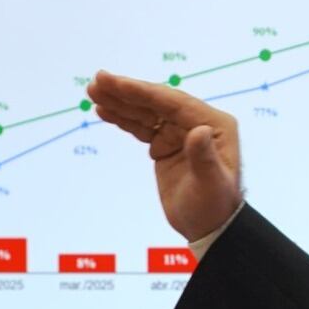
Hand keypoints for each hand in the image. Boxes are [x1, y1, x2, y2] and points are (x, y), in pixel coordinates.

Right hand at [86, 71, 241, 240]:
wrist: (210, 228)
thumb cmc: (214, 207)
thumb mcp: (211, 184)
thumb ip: (204, 157)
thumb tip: (199, 131)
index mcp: (213, 124)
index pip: (172, 102)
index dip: (141, 91)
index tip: (114, 83)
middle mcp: (197, 122)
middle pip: (156, 102)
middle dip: (126, 91)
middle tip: (97, 80)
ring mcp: (180, 132)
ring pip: (146, 112)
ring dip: (120, 102)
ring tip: (93, 91)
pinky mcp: (165, 145)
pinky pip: (142, 126)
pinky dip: (122, 118)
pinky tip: (104, 110)